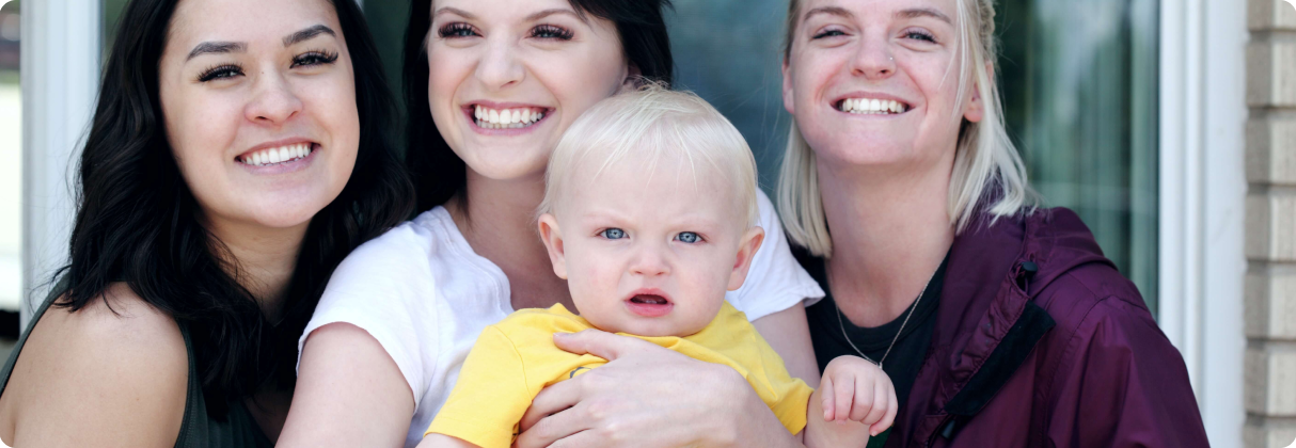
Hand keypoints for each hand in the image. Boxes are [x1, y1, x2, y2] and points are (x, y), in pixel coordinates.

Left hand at [514, 330, 799, 447]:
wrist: (710, 402)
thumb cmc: (673, 373)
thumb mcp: (631, 348)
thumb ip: (590, 340)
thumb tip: (556, 338)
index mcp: (592, 379)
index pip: (543, 401)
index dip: (526, 417)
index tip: (521, 425)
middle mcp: (593, 406)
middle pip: (543, 430)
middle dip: (526, 441)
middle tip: (518, 446)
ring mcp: (605, 431)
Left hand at [819, 355, 896, 435]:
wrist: (853, 366)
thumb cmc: (838, 378)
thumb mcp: (827, 385)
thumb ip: (827, 402)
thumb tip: (829, 418)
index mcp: (847, 369)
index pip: (846, 393)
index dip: (842, 411)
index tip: (839, 421)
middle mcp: (867, 371)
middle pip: (864, 403)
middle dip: (855, 416)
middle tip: (849, 415)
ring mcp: (882, 379)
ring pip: (880, 407)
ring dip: (868, 420)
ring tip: (859, 418)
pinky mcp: (891, 388)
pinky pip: (892, 410)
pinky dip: (883, 424)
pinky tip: (872, 430)